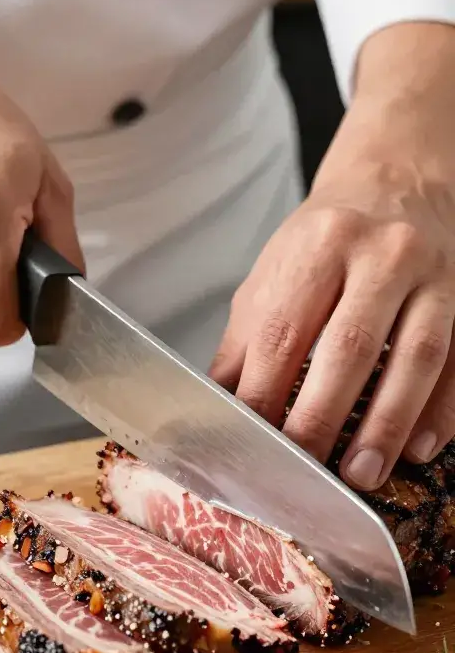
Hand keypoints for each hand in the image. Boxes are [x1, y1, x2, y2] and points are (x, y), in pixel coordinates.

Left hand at [210, 22, 454, 490]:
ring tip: (363, 475)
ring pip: (416, 355)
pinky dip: (441, 409)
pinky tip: (421, 447)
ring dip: (387, 423)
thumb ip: (248, 338)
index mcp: (318, 245)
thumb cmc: (327, 236)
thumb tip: (220, 405)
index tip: (250, 443)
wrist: (399, 177)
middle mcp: (380, 254)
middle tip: (306, 473)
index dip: (264, 395)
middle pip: (349, 346)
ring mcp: (432, 275)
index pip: (283, 331)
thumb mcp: (276, 271)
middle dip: (323, 416)